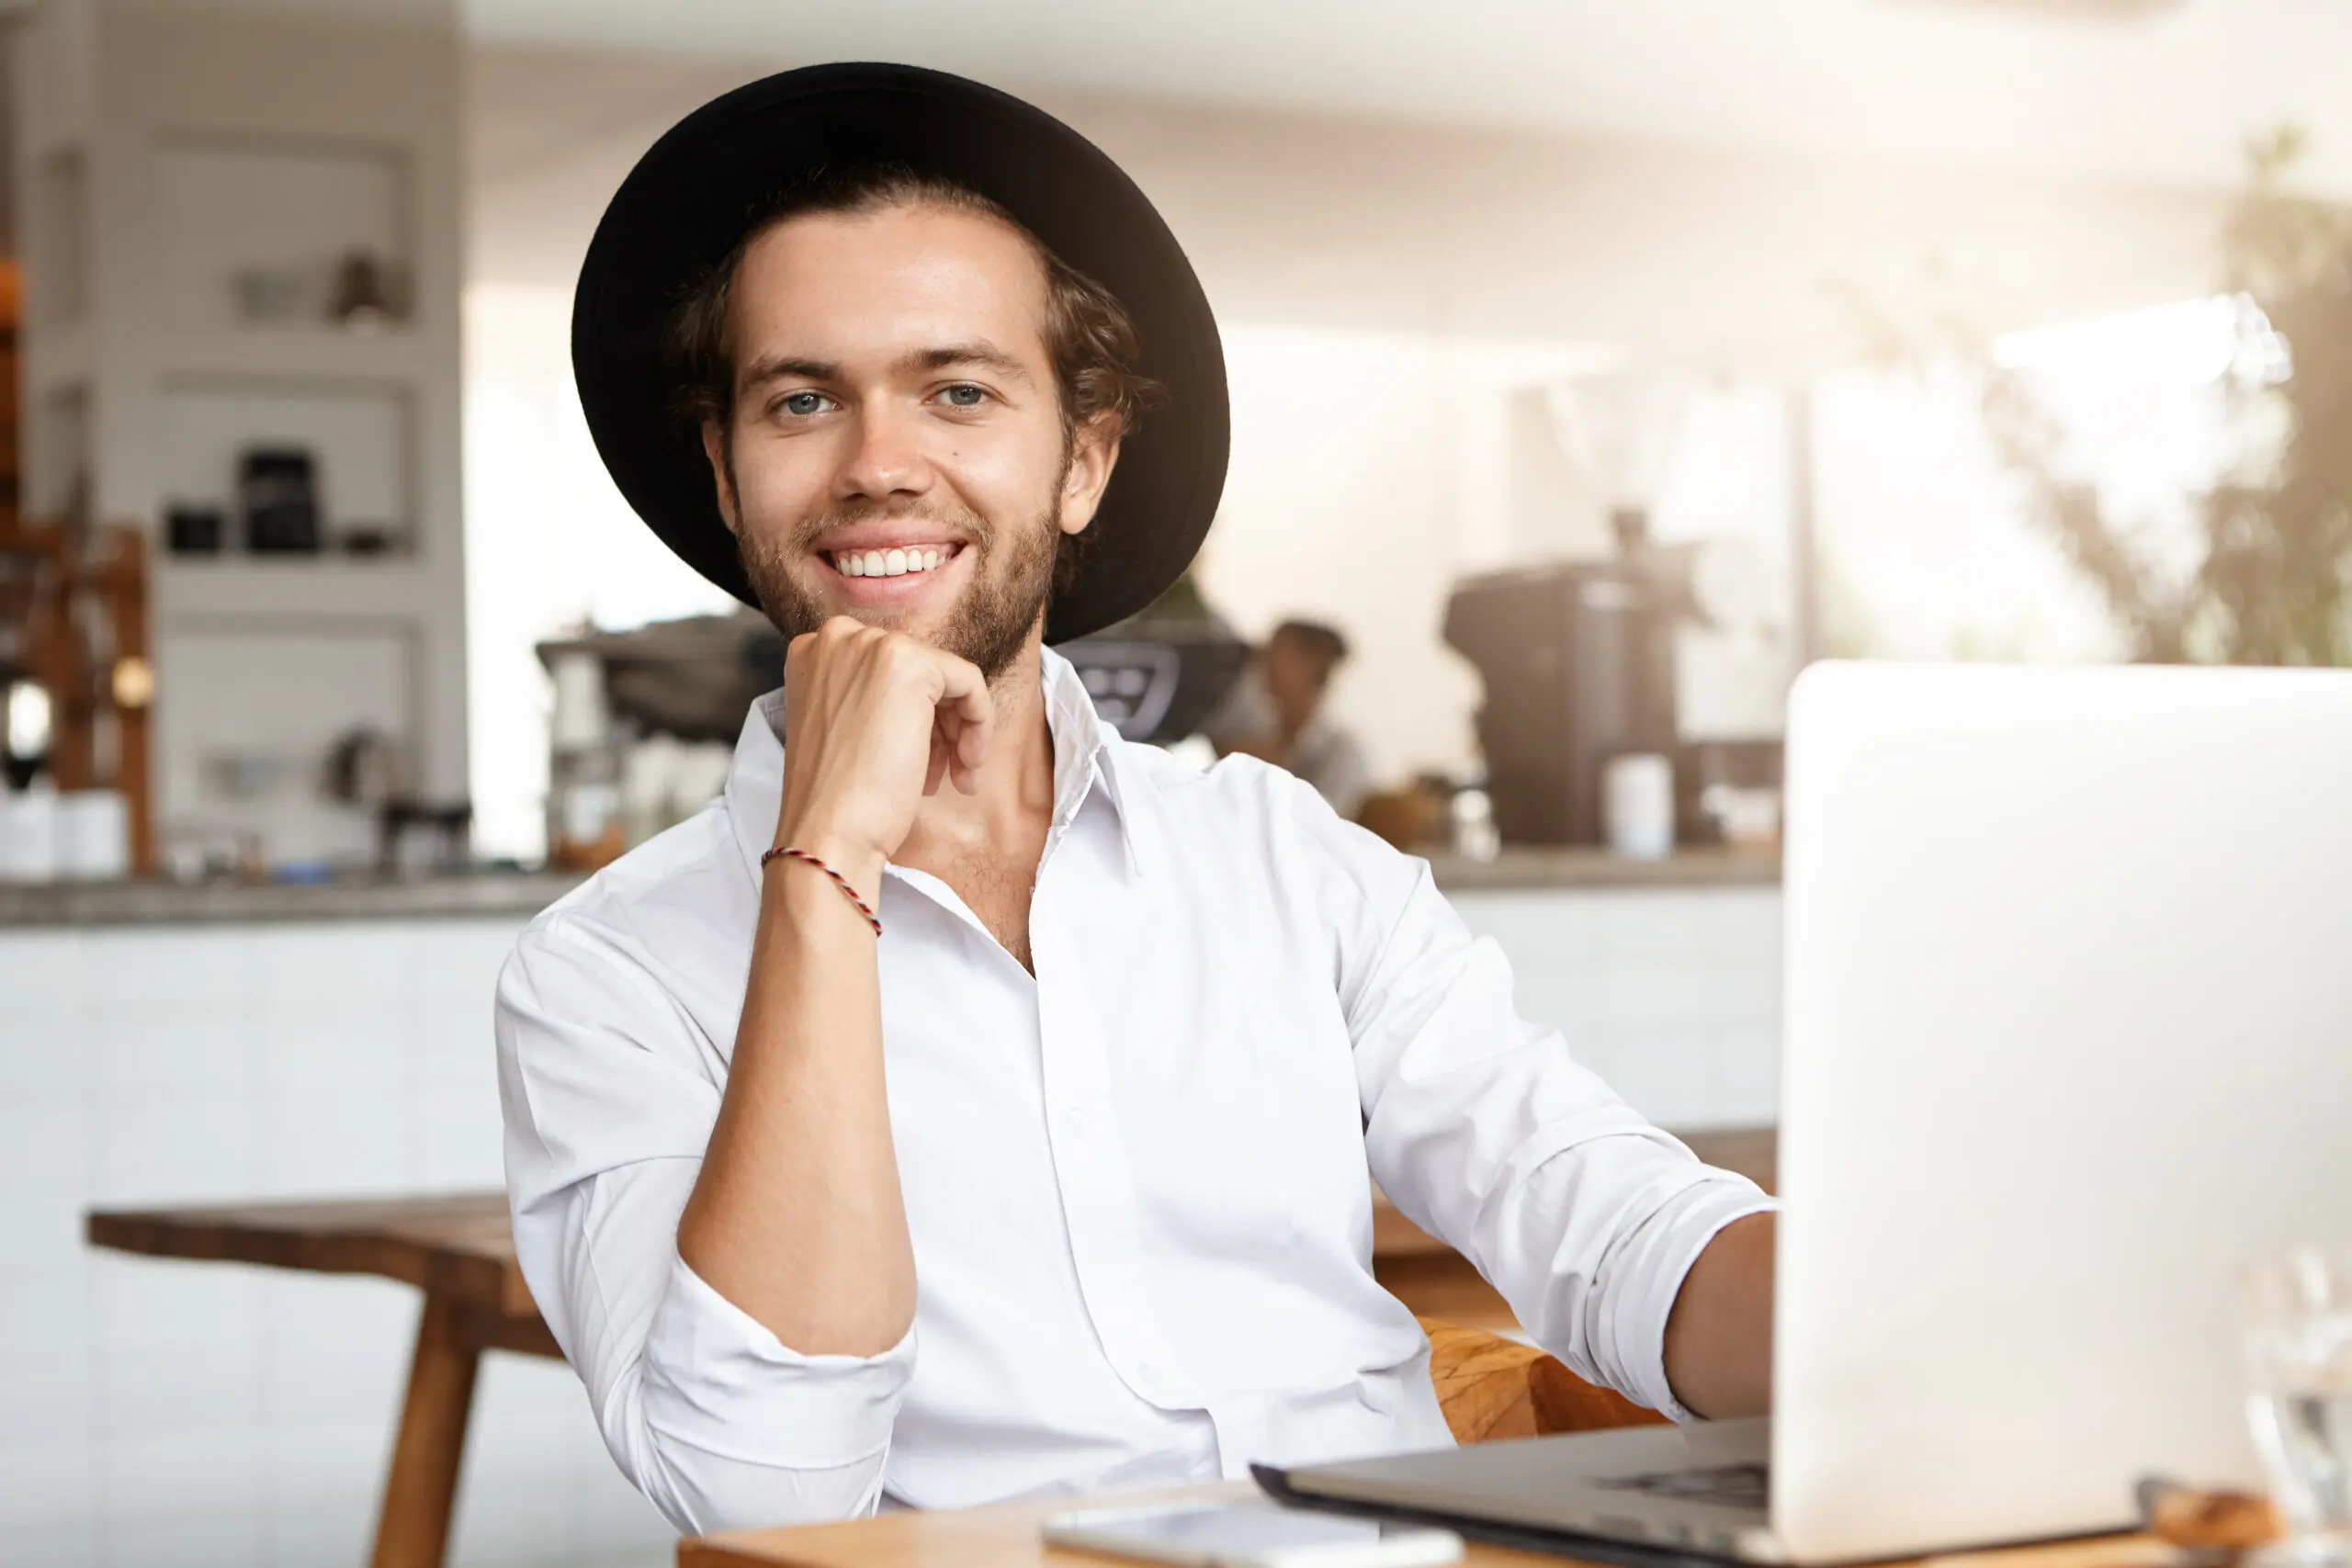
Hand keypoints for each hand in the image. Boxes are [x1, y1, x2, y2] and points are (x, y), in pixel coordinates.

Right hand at [772, 617, 992, 877]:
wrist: (827, 832)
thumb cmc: (835, 799)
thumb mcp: (844, 730)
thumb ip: (871, 700)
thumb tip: (923, 697)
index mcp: (814, 653)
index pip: (886, 673)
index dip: (912, 716)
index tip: (923, 757)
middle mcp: (839, 638)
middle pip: (918, 673)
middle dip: (940, 725)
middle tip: (946, 772)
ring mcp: (871, 646)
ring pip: (945, 679)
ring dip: (957, 731)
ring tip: (956, 778)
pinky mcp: (909, 663)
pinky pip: (968, 682)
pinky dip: (978, 722)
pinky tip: (967, 764)